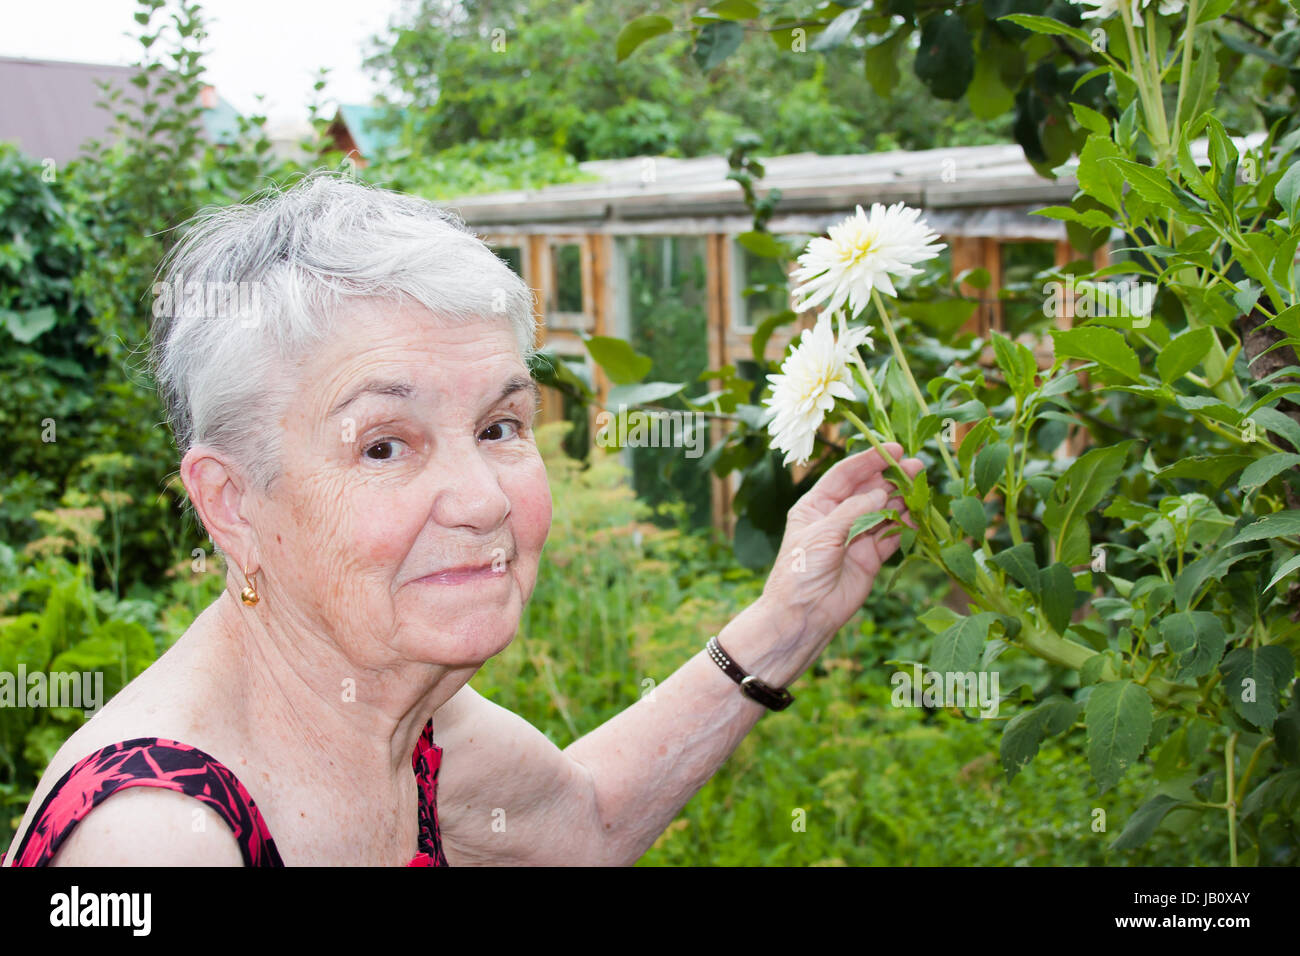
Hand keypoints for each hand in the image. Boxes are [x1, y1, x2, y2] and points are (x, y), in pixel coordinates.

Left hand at [758, 443, 923, 652]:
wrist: (803, 615)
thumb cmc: (800, 571)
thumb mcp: (822, 533)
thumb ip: (854, 511)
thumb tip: (882, 492)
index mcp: (815, 505)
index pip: (844, 475)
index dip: (868, 460)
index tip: (892, 449)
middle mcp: (836, 518)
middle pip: (867, 490)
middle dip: (890, 477)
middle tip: (915, 467)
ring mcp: (854, 537)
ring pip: (883, 512)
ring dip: (901, 500)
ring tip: (921, 487)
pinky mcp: (869, 558)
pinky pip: (891, 537)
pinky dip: (905, 527)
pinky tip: (919, 516)